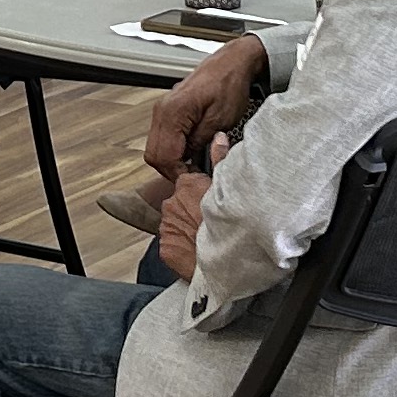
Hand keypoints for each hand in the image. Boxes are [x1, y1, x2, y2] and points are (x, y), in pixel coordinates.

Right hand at [145, 33, 266, 181]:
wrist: (230, 64)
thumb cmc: (229, 85)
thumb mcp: (220, 119)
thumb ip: (201, 142)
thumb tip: (190, 162)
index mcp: (173, 111)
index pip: (165, 156)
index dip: (179, 172)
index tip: (195, 179)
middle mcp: (162, 110)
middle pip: (154, 155)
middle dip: (172, 170)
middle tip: (194, 176)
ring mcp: (162, 110)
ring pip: (154, 148)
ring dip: (171, 161)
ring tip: (193, 165)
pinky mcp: (167, 111)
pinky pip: (160, 138)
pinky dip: (171, 150)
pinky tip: (189, 153)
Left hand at [153, 146, 217, 279]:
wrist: (226, 260)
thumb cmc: (232, 223)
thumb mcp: (229, 186)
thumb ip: (221, 159)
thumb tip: (218, 137)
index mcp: (187, 185)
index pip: (189, 181)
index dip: (200, 191)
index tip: (209, 200)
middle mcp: (172, 202)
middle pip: (180, 202)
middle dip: (191, 208)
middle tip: (208, 220)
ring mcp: (166, 225)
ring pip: (175, 222)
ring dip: (186, 227)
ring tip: (204, 237)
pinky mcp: (165, 247)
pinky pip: (172, 242)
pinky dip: (181, 245)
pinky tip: (196, 250)